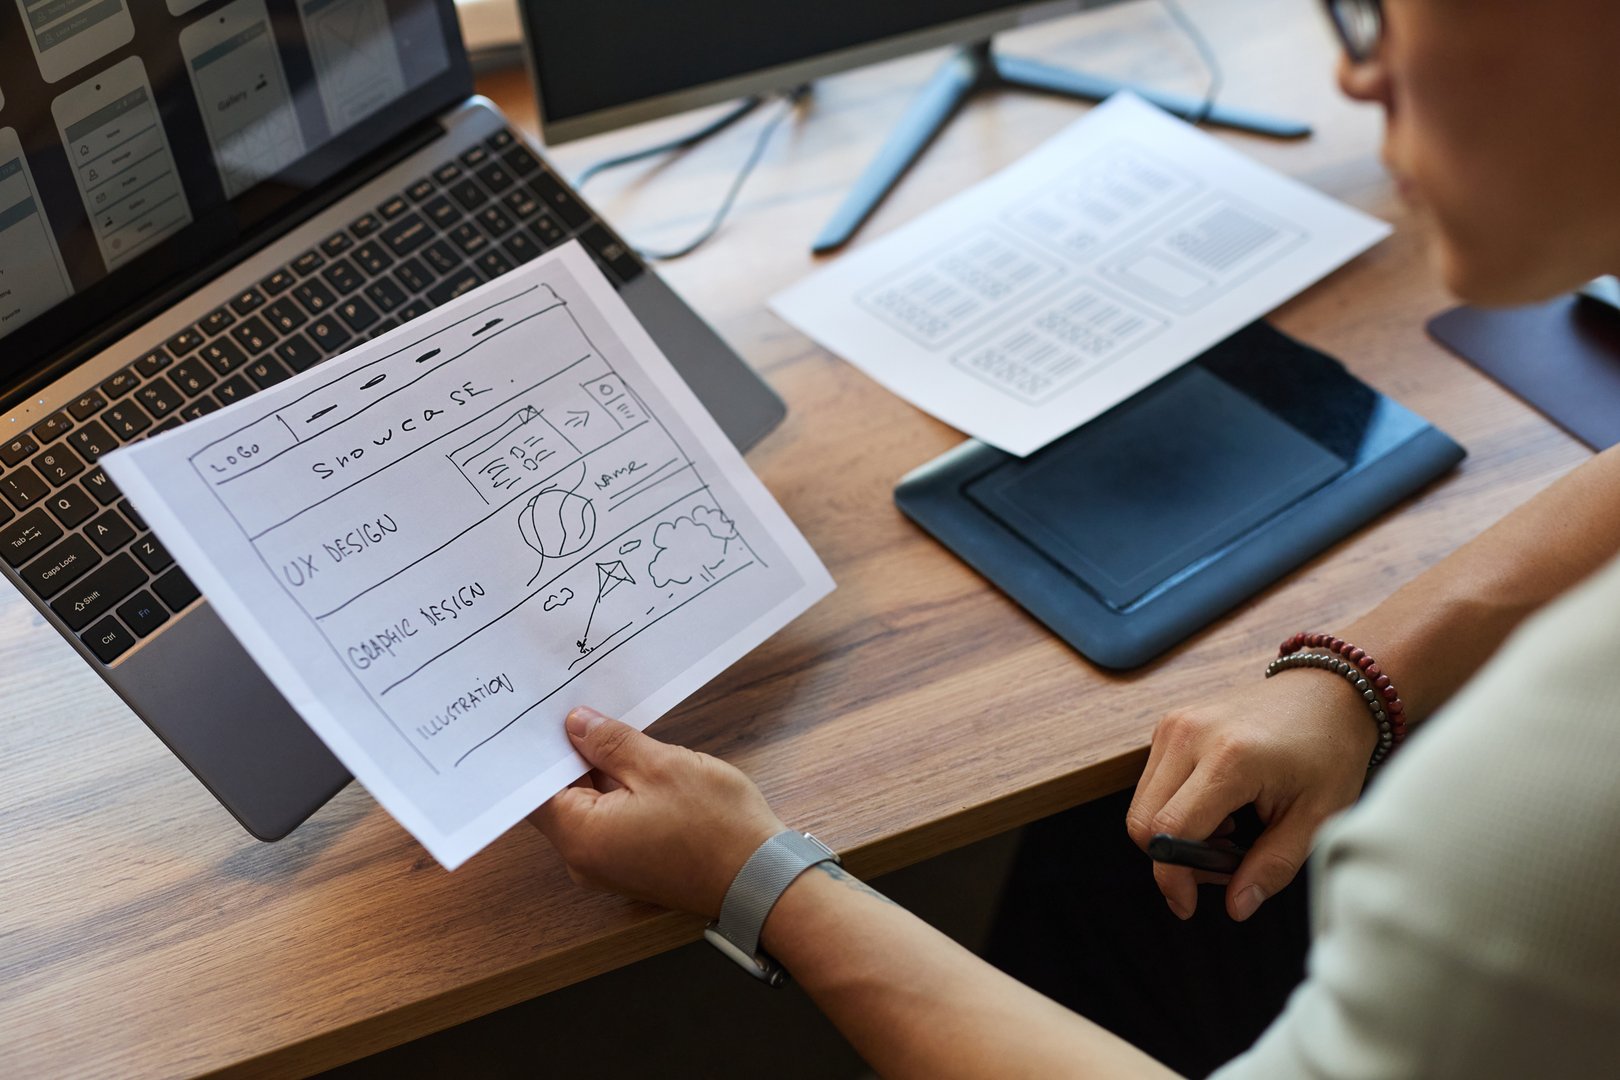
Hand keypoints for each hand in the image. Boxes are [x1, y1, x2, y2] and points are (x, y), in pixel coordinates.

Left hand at [528, 707, 786, 917]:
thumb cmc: (715, 825)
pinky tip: (636, 764)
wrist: (762, 878)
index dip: (538, 750)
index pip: (533, 790)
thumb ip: (611, 743)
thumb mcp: (661, 766)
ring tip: (613, 731)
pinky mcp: (633, 866)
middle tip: (580, 708)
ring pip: (588, 809)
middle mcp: (584, 860)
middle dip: (571, 756)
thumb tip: (575, 724)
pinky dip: (617, 793)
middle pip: (559, 799)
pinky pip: (610, 823)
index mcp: (581, 837)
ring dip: (599, 773)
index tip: (544, 714)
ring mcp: (609, 868)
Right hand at [1125, 669, 1377, 921]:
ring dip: (1173, 833)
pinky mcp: (1170, 723)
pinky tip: (1218, 807)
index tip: (1187, 905)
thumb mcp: (1317, 818)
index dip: (1172, 878)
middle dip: (1172, 859)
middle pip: (1143, 822)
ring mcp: (1175, 725)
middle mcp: (1190, 735)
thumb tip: (1236, 907)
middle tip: (1220, 866)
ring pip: (1143, 804)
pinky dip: (1175, 807)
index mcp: (1230, 759)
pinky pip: (1151, 782)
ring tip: (1227, 832)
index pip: (1170, 832)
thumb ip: (1272, 866)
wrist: (1329, 691)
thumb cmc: (1329, 752)